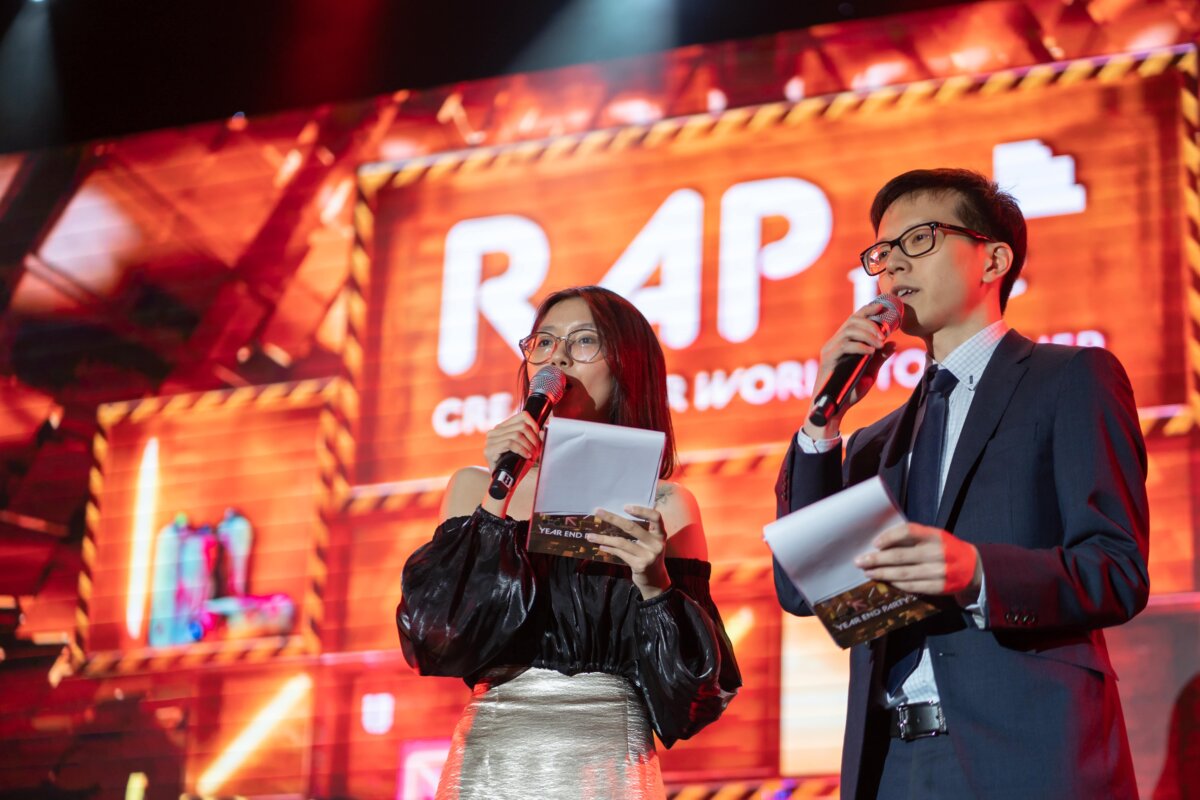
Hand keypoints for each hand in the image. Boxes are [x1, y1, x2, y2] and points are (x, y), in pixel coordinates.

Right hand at [482, 411, 543, 472]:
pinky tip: (526, 456)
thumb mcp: (527, 448)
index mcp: (503, 427)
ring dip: (528, 445)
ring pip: (516, 434)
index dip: (534, 424)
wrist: (505, 483)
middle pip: (522, 426)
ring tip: (532, 455)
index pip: (522, 416)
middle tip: (537, 450)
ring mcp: (490, 440)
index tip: (539, 436)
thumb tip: (543, 431)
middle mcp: (495, 431)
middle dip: (533, 439)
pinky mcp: (489, 449)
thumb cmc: (517, 465)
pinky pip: (510, 443)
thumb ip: (535, 439)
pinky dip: (521, 450)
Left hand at [588, 505, 670, 599]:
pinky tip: (601, 546)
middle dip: (612, 518)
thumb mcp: (651, 542)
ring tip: (590, 536)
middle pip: (632, 527)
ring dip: (604, 538)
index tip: (625, 507)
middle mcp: (656, 544)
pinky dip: (609, 548)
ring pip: (622, 542)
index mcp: (660, 534)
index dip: (641, 510)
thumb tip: (617, 516)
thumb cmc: (650, 555)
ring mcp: (648, 555)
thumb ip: (642, 530)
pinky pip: (620, 553)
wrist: (655, 580)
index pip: (655, 517)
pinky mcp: (639, 565)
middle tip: (598, 511)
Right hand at [803, 301, 896, 438]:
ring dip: (868, 334)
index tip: (883, 306)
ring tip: (880, 343)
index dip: (868, 309)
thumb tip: (893, 344)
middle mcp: (834, 343)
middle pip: (852, 320)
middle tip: (885, 334)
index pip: (854, 319)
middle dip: (871, 323)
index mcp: (843, 343)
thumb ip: (880, 358)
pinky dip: (861, 346)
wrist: (836, 409)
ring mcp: (830, 350)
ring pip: (849, 330)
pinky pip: (845, 346)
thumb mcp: (870, 373)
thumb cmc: (850, 392)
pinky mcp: (828, 360)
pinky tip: (871, 351)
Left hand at [854, 522, 982, 599]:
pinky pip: (913, 586)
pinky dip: (897, 584)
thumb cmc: (944, 548)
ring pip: (904, 573)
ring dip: (883, 574)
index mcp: (934, 536)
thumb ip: (913, 537)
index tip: (875, 543)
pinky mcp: (938, 587)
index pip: (909, 532)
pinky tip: (886, 581)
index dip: (890, 537)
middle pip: (901, 556)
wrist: (972, 567)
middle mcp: (937, 553)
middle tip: (860, 561)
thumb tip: (881, 542)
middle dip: (877, 559)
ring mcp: (938, 571)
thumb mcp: (934, 537)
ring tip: (868, 572)